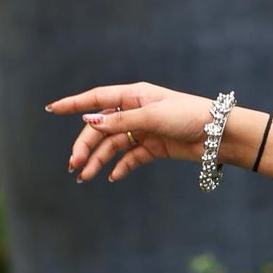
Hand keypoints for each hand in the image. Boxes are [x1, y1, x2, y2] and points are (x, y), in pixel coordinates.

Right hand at [47, 82, 217, 181]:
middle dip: (86, 146)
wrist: (221, 135)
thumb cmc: (190, 116)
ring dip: (99, 160)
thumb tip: (88, 122)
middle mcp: (137, 111)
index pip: (97, 99)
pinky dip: (121, 166)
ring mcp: (145, 130)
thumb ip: (120, 122)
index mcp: (135, 95)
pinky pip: (131, 157)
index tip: (51, 109)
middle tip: (74, 165)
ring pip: (114, 145)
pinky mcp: (155, 147)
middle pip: (101, 128)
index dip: (74, 104)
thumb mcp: (152, 116)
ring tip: (85, 176)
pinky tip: (112, 177)